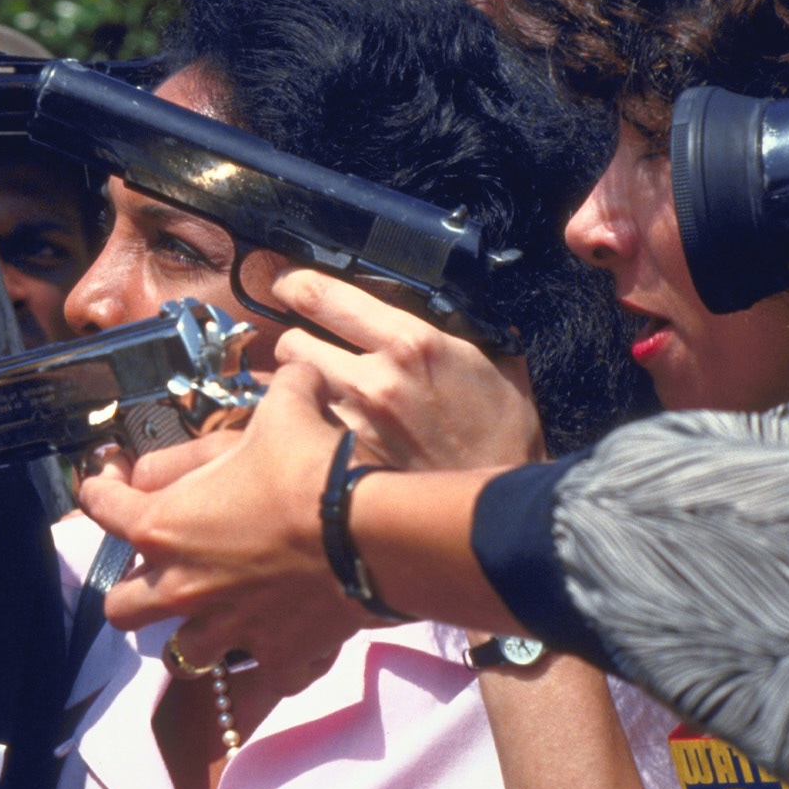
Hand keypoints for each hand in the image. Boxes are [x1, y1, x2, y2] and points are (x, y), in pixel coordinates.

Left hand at [80, 363, 368, 690]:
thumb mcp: (286, 410)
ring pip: (184, 657)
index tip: (112, 478)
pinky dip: (274, 661)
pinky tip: (287, 641)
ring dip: (195, 635)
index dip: (100, 486)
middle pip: (122, 608)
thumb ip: (278, 389)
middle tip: (161, 567)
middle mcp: (183, 587)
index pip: (100, 507)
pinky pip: (266, 675)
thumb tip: (293, 370)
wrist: (374, 535)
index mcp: (164, 526)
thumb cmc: (313, 470)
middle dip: (133, 590)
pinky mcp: (277, 658)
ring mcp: (228, 630)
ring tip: (218, 613)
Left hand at [270, 269, 543, 470]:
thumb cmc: (500, 431)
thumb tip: (433, 300)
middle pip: (291, 341)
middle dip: (296, 340)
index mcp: (411, 341)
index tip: (288, 283)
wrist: (498, 505)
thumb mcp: (490, 361)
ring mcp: (355, 422)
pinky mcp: (345, 460)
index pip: (324, 296)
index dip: (296, 284)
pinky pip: (306, 427)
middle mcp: (374, 378)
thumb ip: (450, 329)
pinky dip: (309, 423)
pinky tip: (330, 428)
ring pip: (293, 387)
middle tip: (307, 342)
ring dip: (301, 384)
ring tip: (323, 389)